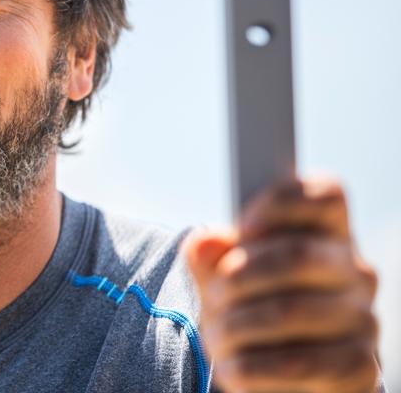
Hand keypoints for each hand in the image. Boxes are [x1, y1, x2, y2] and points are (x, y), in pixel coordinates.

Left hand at [184, 177, 379, 391]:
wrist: (273, 374)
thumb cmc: (249, 308)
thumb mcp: (221, 278)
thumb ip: (209, 256)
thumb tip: (204, 241)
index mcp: (326, 234)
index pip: (325, 193)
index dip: (281, 203)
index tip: (241, 229)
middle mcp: (354, 272)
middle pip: (300, 253)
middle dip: (240, 274)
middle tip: (214, 294)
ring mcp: (362, 320)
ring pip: (293, 310)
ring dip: (238, 324)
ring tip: (215, 334)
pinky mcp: (359, 368)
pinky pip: (298, 363)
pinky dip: (252, 365)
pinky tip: (232, 365)